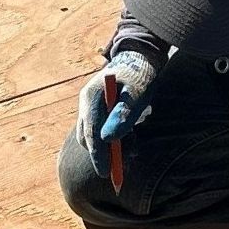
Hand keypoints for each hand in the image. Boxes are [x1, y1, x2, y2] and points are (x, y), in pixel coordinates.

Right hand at [77, 49, 159, 172]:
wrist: (141, 57)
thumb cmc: (140, 74)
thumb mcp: (137, 93)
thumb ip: (122, 115)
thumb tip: (108, 140)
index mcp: (91, 97)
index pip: (90, 132)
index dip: (97, 154)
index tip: (105, 172)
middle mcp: (86, 102)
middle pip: (87, 137)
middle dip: (104, 154)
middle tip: (123, 165)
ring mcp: (91, 106)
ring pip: (94, 135)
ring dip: (111, 148)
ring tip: (132, 151)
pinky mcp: (100, 110)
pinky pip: (101, 130)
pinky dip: (114, 140)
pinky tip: (130, 141)